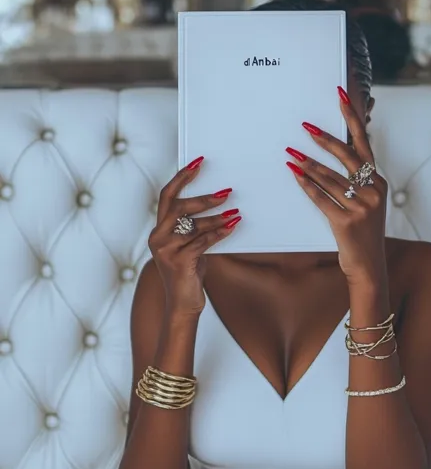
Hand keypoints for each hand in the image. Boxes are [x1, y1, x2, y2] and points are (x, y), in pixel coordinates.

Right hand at [148, 157, 240, 316]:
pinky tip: (231, 227)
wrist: (182, 306)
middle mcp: (158, 238)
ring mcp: (165, 251)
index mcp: (159, 230)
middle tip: (226, 193)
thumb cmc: (189, 273)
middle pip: (178, 207)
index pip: (167, 196)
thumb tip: (219, 204)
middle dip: (203, 198)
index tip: (198, 162)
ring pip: (193, 226)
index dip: (182, 178)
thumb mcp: (190, 246)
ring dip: (216, 218)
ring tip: (235, 213)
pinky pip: (201, 242)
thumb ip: (195, 228)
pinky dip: (218, 234)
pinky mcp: (178, 263)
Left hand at [286, 88, 386, 285]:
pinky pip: (322, 199)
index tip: (341, 97)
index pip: (364, 144)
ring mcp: (362, 207)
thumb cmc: (362, 231)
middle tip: (305, 126)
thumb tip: (338, 149)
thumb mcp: (367, 202)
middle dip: (324, 139)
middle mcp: (374, 191)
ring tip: (290, 154)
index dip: (353, 119)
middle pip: (347, 157)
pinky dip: (307, 186)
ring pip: (330, 178)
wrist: (369, 265)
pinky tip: (295, 176)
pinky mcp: (347, 223)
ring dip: (308, 165)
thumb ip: (357, 179)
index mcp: (379, 183)